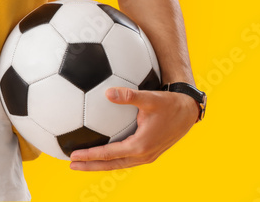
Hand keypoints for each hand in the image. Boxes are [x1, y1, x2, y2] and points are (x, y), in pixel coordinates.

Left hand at [69, 86, 198, 170]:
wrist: (188, 111)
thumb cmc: (169, 104)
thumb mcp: (150, 98)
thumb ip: (129, 96)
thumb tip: (108, 93)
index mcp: (140, 145)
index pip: (109, 154)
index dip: (90, 155)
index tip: (72, 156)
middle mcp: (143, 155)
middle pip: (111, 164)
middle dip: (90, 166)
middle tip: (71, 165)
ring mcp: (146, 156)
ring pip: (118, 164)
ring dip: (99, 164)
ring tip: (81, 162)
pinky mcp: (148, 152)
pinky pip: (125, 159)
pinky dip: (111, 159)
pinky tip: (101, 153)